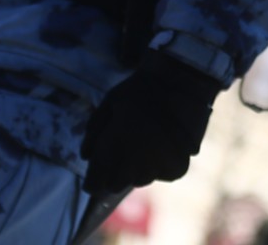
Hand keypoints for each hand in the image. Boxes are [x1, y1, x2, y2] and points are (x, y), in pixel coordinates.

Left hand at [80, 51, 219, 193]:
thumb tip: (87, 156)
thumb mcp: (108, 104)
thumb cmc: (140, 90)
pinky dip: (160, 165)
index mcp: (112, 150)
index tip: (93, 178)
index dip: (92, 181)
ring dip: (136, 170)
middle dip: (113, 174)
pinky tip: (161, 147)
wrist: (180, 82)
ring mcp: (156, 169)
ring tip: (142, 147)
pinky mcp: (176, 168)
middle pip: (116, 185)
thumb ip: (94, 133)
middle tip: (119, 154)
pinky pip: (162, 174)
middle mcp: (133, 166)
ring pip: (139, 180)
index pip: (94, 183)